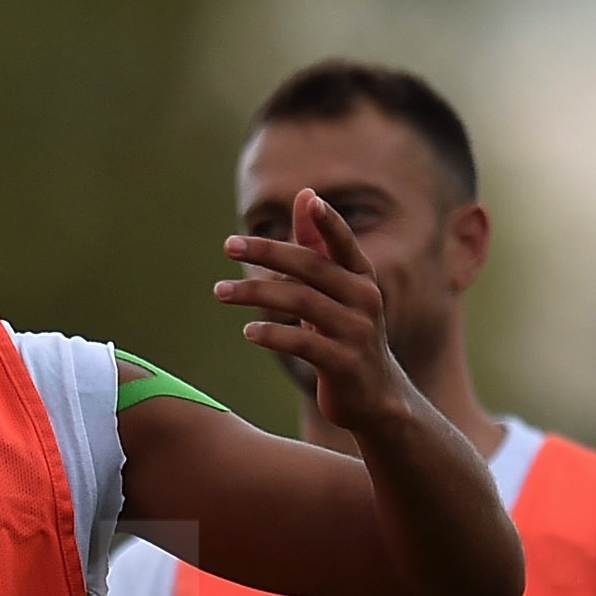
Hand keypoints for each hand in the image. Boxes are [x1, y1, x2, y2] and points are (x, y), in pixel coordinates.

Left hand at [215, 190, 420, 439]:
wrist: (376, 399)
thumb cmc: (346, 336)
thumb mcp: (336, 292)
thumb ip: (319, 247)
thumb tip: (306, 196)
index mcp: (361, 279)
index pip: (343, 244)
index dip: (327, 222)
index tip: (308, 201)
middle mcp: (364, 300)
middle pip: (311, 268)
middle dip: (268, 252)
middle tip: (229, 244)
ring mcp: (357, 332)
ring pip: (301, 302)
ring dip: (256, 294)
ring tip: (220, 292)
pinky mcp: (344, 363)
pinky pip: (303, 343)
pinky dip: (273, 335)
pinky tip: (247, 332)